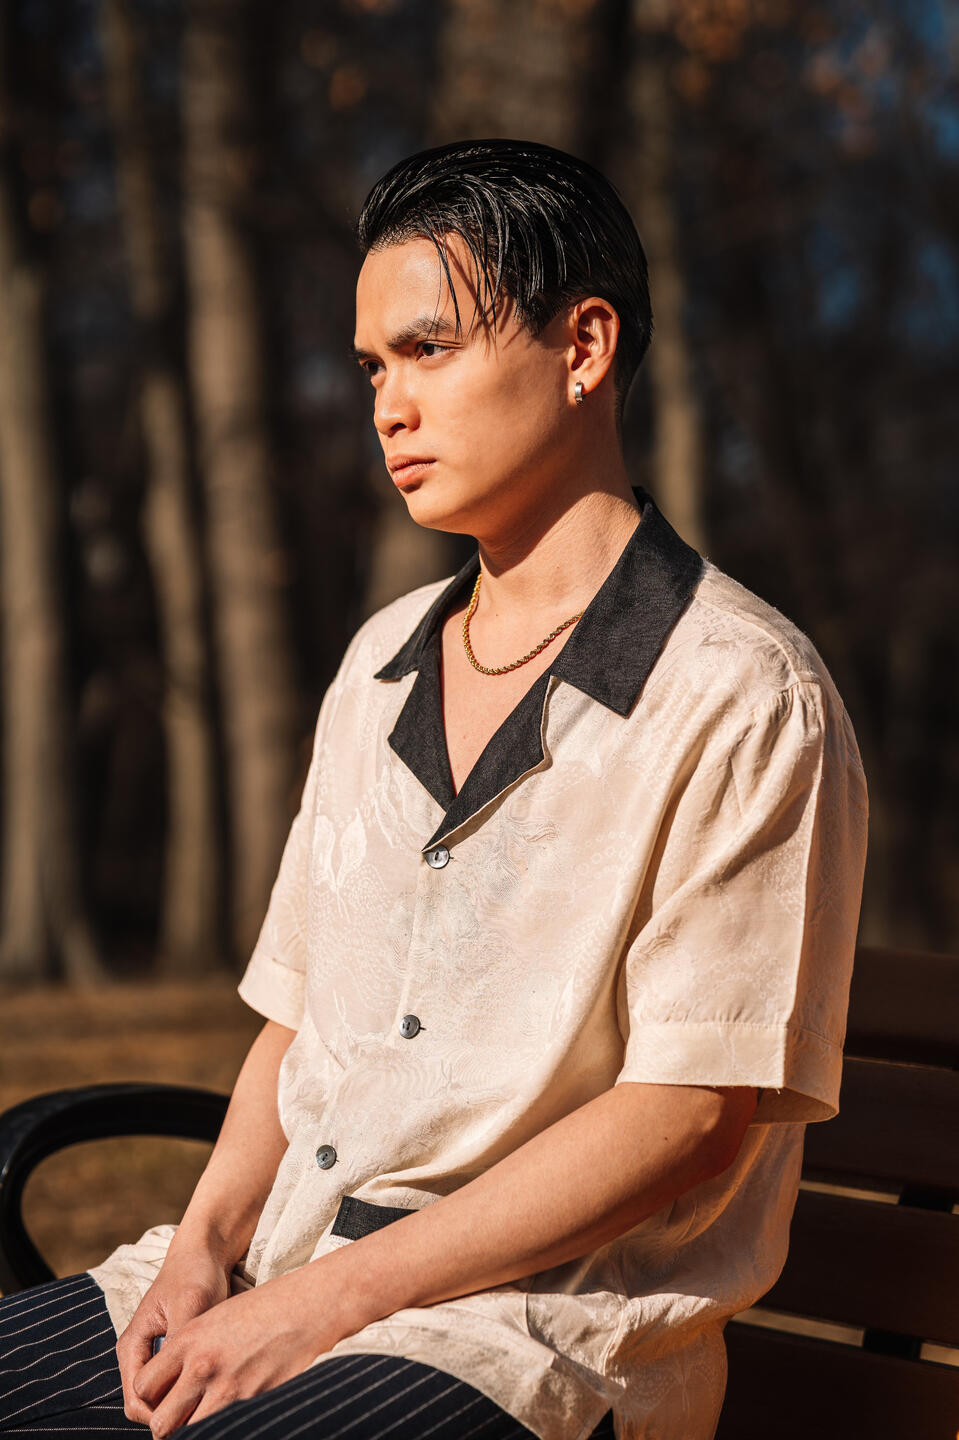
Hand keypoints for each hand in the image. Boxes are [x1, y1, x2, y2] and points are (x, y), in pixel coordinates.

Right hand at [116, 1246, 230, 1426]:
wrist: (203, 1254)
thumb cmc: (195, 1274)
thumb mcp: (190, 1305)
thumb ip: (179, 1341)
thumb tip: (179, 1381)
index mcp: (132, 1345)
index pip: (136, 1400)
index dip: (161, 1415)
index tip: (194, 1412)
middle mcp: (137, 1355)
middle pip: (145, 1406)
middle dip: (170, 1413)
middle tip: (204, 1409)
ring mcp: (152, 1356)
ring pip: (160, 1399)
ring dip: (180, 1402)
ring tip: (209, 1397)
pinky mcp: (169, 1355)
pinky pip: (172, 1385)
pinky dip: (187, 1390)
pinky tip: (210, 1385)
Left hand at [130, 1265, 351, 1436]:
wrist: (306, 1307)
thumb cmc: (263, 1307)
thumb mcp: (216, 1317)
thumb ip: (190, 1350)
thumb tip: (174, 1382)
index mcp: (188, 1340)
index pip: (143, 1387)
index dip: (148, 1398)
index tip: (159, 1399)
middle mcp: (202, 1366)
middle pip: (161, 1422)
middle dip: (165, 1426)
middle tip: (175, 1421)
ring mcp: (228, 1388)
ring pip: (190, 1432)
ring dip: (193, 1429)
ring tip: (202, 1419)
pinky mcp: (251, 1402)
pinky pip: (223, 1427)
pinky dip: (222, 1427)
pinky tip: (229, 1417)